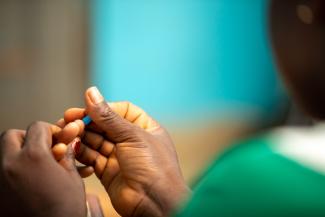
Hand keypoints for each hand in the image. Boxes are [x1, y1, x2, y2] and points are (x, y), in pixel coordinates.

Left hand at [0, 122, 86, 216]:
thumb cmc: (63, 211)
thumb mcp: (72, 179)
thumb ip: (68, 156)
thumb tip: (70, 144)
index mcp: (33, 157)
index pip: (37, 127)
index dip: (51, 130)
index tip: (58, 139)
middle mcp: (11, 164)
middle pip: (12, 136)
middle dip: (28, 138)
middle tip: (43, 148)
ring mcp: (0, 179)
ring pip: (4, 153)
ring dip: (19, 153)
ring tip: (36, 166)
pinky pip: (3, 172)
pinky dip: (14, 170)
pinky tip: (30, 180)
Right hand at [64, 87, 189, 216]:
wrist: (154, 204)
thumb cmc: (154, 168)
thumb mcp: (132, 136)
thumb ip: (109, 116)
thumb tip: (92, 93)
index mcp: (144, 128)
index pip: (120, 110)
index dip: (103, 108)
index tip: (86, 107)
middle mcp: (131, 140)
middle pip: (105, 125)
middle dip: (87, 121)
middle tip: (68, 118)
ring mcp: (119, 156)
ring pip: (95, 140)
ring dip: (81, 135)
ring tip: (67, 131)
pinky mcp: (107, 170)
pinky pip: (91, 156)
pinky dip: (81, 151)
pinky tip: (73, 147)